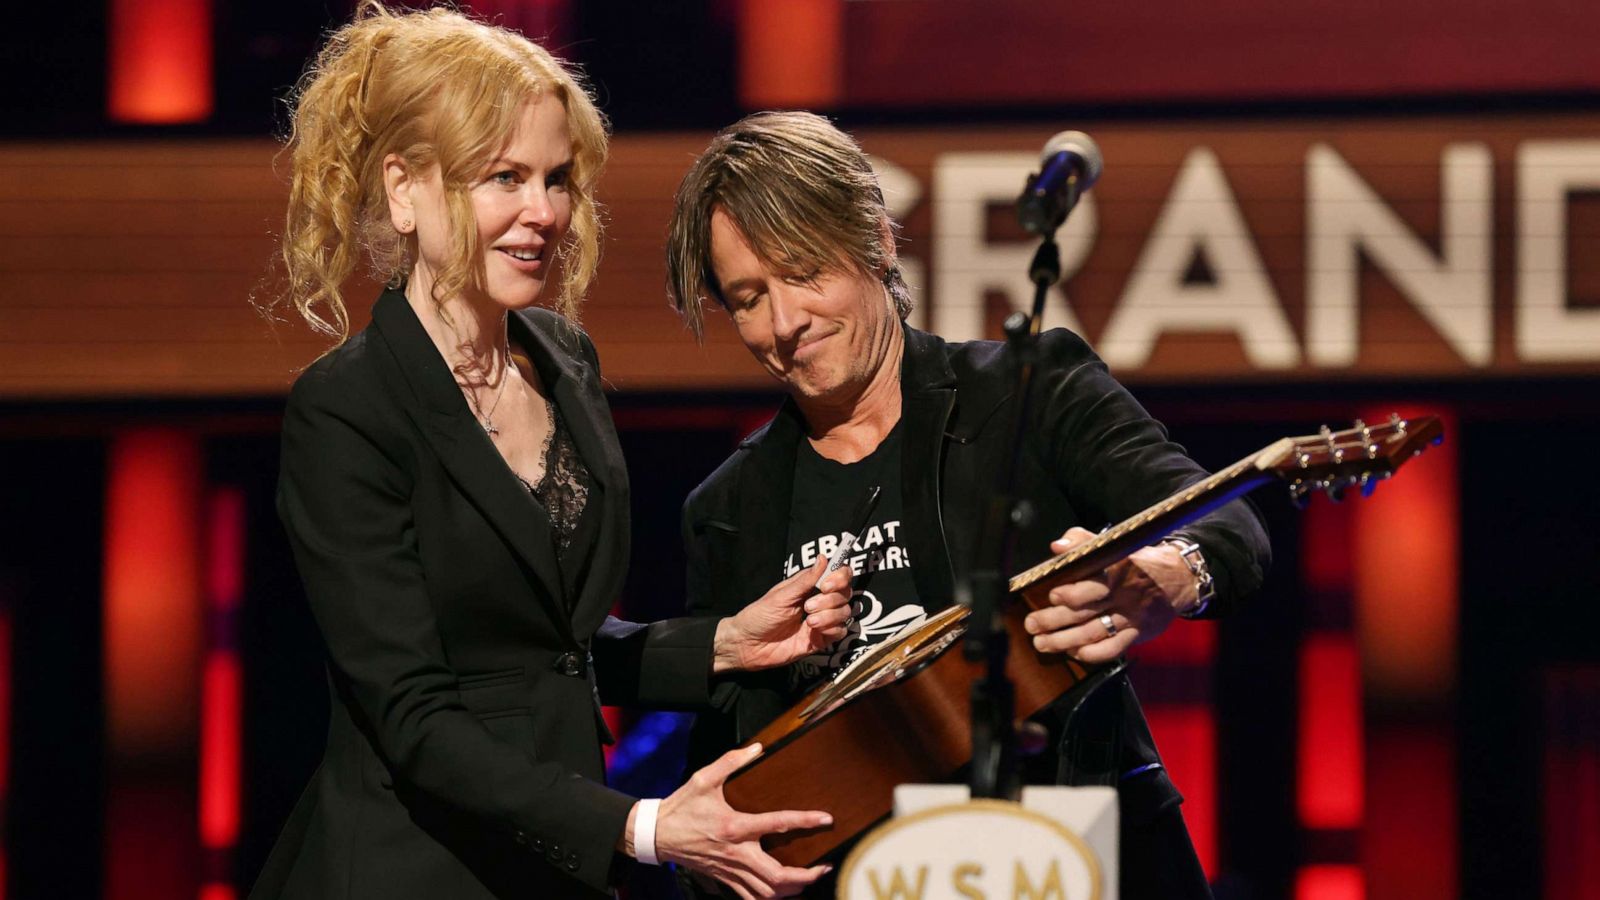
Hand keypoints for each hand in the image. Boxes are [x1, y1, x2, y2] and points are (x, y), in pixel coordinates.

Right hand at [651, 744, 833, 898]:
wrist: (657, 834)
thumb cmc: (682, 806)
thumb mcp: (704, 778)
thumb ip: (731, 761)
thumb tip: (757, 748)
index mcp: (734, 826)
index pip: (777, 824)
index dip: (805, 821)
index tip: (826, 819)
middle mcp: (736, 853)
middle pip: (777, 876)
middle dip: (805, 876)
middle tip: (824, 867)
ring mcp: (730, 870)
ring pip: (766, 892)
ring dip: (792, 890)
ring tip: (809, 880)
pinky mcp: (724, 879)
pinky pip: (751, 898)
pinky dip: (769, 898)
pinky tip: (782, 892)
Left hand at [713, 557, 852, 672]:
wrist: (747, 645)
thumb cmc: (758, 616)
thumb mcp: (781, 595)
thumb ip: (806, 580)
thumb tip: (823, 558)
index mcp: (809, 586)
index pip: (838, 575)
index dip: (840, 577)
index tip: (827, 585)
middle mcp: (818, 601)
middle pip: (845, 593)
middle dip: (830, 599)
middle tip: (808, 607)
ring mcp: (821, 620)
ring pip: (845, 612)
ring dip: (829, 616)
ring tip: (809, 621)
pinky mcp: (820, 640)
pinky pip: (840, 632)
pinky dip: (832, 630)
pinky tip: (815, 631)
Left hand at [1022, 526, 1199, 663]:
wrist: (1178, 579)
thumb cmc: (1135, 561)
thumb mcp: (1113, 545)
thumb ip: (1083, 541)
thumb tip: (1057, 546)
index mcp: (1115, 570)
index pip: (1094, 582)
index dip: (1074, 591)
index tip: (1053, 596)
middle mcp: (1122, 594)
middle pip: (1086, 611)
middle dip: (1055, 620)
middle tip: (1032, 624)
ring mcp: (1131, 616)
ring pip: (1094, 632)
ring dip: (1065, 640)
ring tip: (1042, 643)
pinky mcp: (1138, 633)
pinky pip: (1114, 648)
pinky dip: (1093, 653)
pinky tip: (1074, 653)